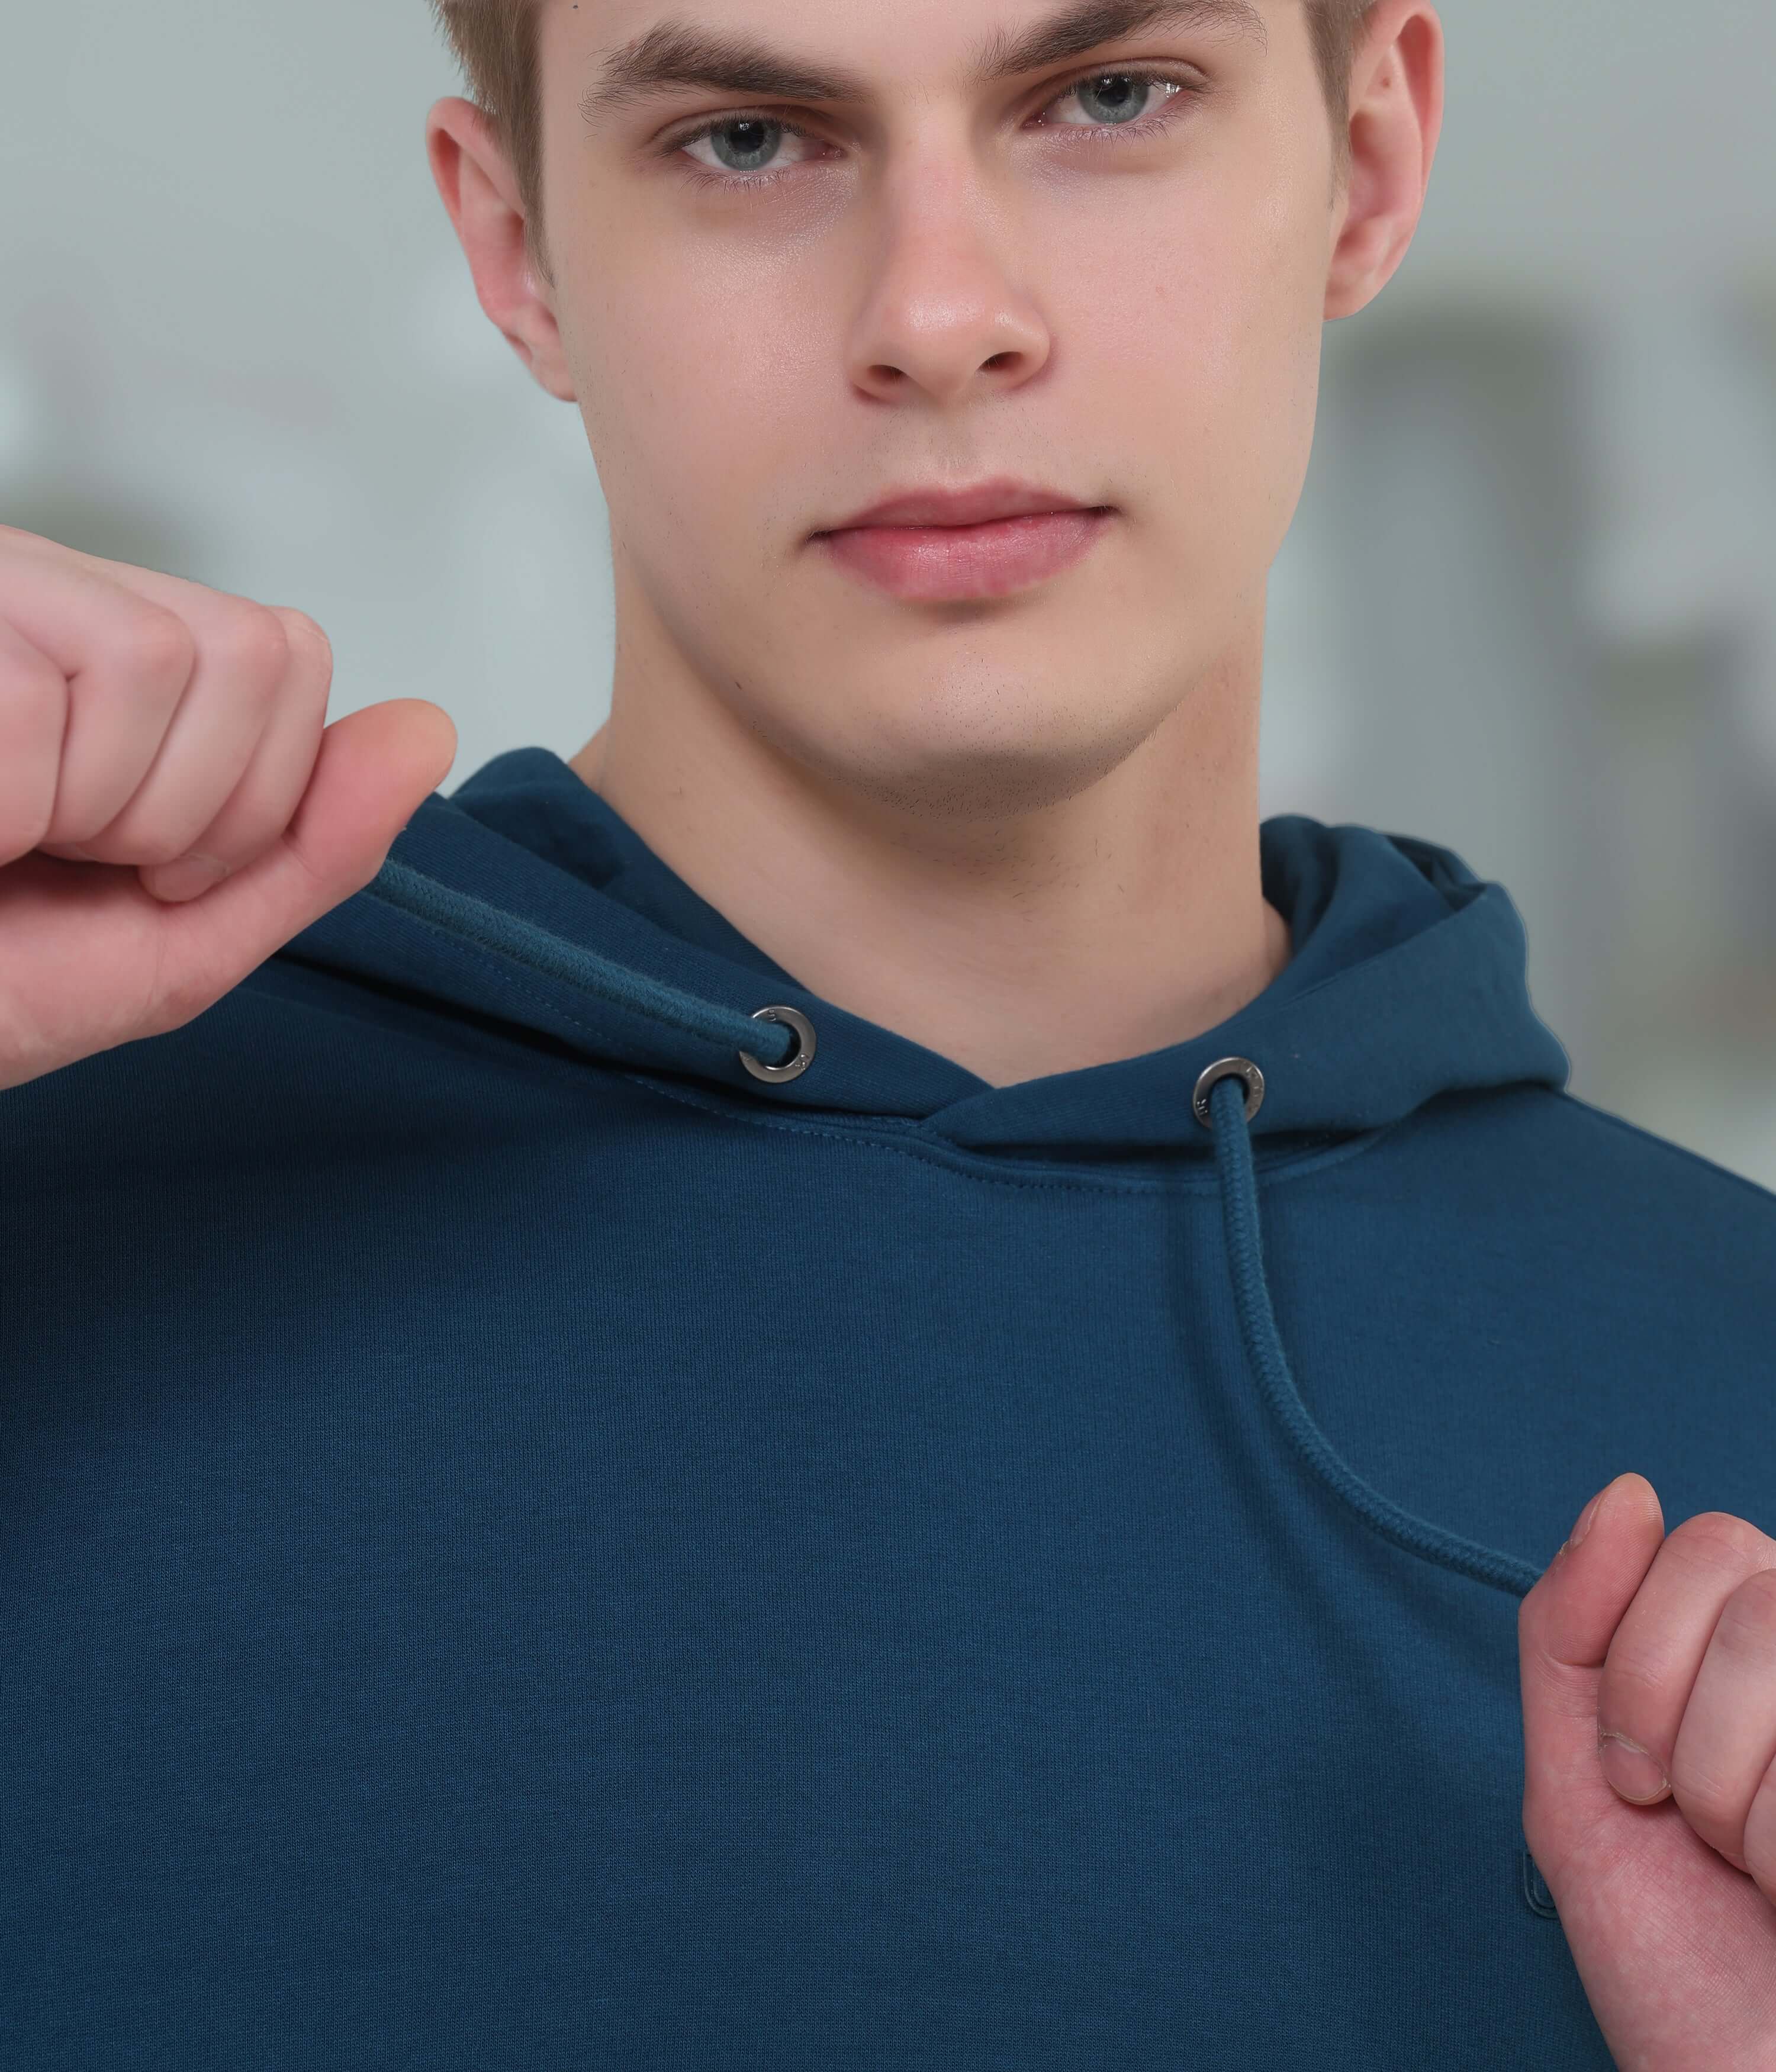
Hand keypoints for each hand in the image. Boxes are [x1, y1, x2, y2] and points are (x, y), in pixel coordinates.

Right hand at [0, 523, 456, 1092]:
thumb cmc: (0, 979)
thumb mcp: (185, 933)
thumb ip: (314, 843)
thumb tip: (429, 728)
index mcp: (127, 659)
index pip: (290, 654)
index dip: (254, 795)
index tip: (155, 866)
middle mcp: (56, 598)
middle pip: (246, 650)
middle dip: (183, 806)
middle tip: (76, 855)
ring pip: (151, 658)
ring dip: (90, 805)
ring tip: (12, 840)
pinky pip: (26, 705)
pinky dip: (2, 815)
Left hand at [1520, 1473, 1775, 2070]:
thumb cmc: (1678, 1963)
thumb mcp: (1578, 1780)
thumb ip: (1572, 1628)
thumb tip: (1626, 1492)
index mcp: (1765, 1656)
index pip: (1703, 1542)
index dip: (1637, 1662)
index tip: (1634, 1770)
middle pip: (1745, 1576)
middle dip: (1672, 1713)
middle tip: (1687, 1815)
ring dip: (1735, 1787)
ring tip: (1751, 1862)